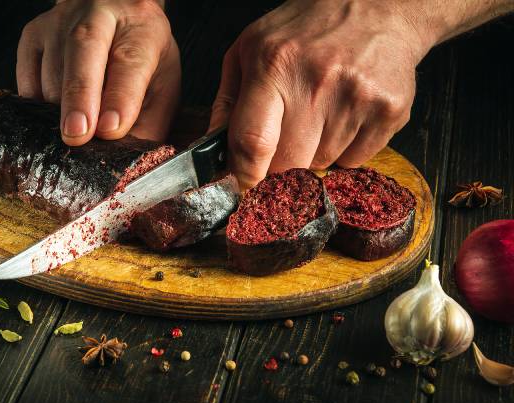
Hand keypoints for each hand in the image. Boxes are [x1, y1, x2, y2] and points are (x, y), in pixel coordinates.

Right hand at [17, 0, 180, 144]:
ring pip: (51, 74)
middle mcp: (98, 16)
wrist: (113, 14)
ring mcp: (60, 23)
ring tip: (78, 131)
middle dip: (79, 99)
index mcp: (140, 28)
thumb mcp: (162, 84)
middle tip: (77, 136)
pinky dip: (37, 109)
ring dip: (60, 112)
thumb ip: (151, 121)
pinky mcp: (32, 35)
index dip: (120, 98)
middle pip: (83, 55)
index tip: (111, 129)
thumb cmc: (140, 56)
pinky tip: (56, 117)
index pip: (129, 62)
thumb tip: (131, 160)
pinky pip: (27, 81)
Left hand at [209, 0, 430, 188]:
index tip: (241, 186)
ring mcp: (357, 98)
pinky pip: (354, 162)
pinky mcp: (389, 111)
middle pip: (288, 164)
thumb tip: (212, 151)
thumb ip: (227, 102)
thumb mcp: (250, 49)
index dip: (245, 175)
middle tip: (285, 139)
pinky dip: (345, 150)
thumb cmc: (304, 30)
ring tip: (321, 113)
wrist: (377, 6)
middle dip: (279, 164)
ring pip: (321, 165)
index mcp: (274, 64)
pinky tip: (345, 115)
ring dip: (314, 152)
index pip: (254, 142)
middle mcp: (317, 82)